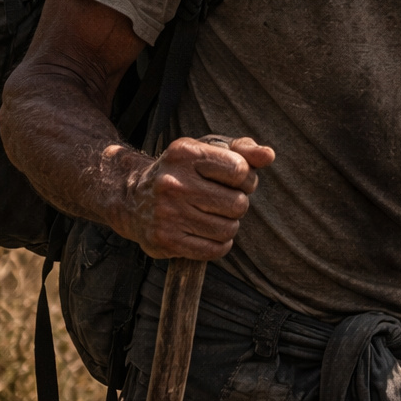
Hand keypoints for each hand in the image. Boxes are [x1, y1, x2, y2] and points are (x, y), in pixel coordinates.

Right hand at [119, 135, 275, 258]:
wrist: (132, 199)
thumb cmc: (182, 172)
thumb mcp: (207, 150)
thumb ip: (242, 150)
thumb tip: (268, 156)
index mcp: (185, 153)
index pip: (239, 170)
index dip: (246, 178)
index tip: (236, 180)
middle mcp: (173, 183)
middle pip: (237, 203)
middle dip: (238, 203)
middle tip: (224, 200)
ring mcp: (167, 213)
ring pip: (228, 229)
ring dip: (229, 225)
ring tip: (215, 216)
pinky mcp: (165, 240)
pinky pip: (214, 250)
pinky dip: (219, 244)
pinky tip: (208, 233)